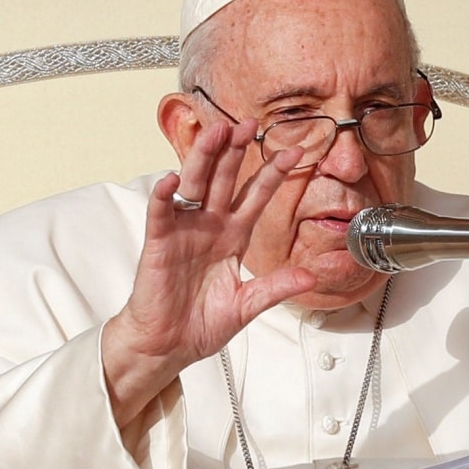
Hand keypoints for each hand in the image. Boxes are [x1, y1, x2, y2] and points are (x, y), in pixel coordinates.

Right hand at [101, 119, 315, 425]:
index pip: (255, 196)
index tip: (295, 152)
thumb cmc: (200, 324)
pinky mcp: (159, 244)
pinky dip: (165, 196)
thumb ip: (275, 287)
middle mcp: (208, 226)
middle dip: (236, 151)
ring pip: (195, 185)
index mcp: (232, 236)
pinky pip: (161, 214)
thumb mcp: (247, 304)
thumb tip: (309, 276)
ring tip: (215, 133)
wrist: (169, 345)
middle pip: (224, 179)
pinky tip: (172, 179)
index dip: (273, 173)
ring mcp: (183, 231)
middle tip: (249, 123)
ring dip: (204, 159)